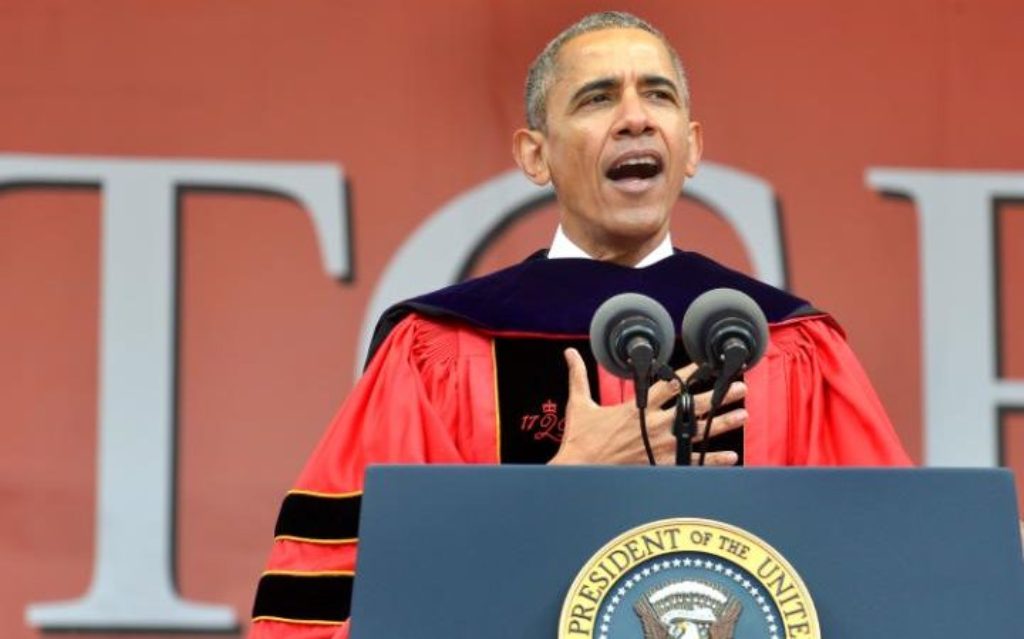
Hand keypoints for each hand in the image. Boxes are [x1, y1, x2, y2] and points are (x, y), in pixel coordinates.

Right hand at [548, 348, 745, 465]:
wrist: (579, 471)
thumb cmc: (580, 439)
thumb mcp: (579, 403)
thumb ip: (578, 376)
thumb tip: (568, 354)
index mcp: (637, 407)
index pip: (668, 384)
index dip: (689, 372)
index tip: (706, 363)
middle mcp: (654, 425)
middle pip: (692, 406)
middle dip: (718, 396)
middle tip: (739, 387)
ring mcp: (660, 446)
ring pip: (699, 432)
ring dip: (723, 423)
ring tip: (743, 414)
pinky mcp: (661, 466)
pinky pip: (693, 462)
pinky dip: (713, 460)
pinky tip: (731, 456)